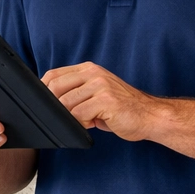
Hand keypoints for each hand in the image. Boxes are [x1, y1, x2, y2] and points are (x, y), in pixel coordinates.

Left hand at [41, 62, 169, 141]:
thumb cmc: (122, 109)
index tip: (44, 106)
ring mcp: (100, 85)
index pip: (53, 75)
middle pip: (55, 88)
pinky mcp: (106, 100)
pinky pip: (79, 114)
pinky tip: (92, 124)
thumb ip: (76, 94)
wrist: (151, 116)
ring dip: (70, 117)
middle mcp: (93, 73)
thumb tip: (50, 104)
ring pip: (66, 103)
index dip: (43, 91)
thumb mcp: (96, 95)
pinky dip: (80, 123)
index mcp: (88, 69)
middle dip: (54, 107)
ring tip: (85, 120)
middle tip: (64, 118)